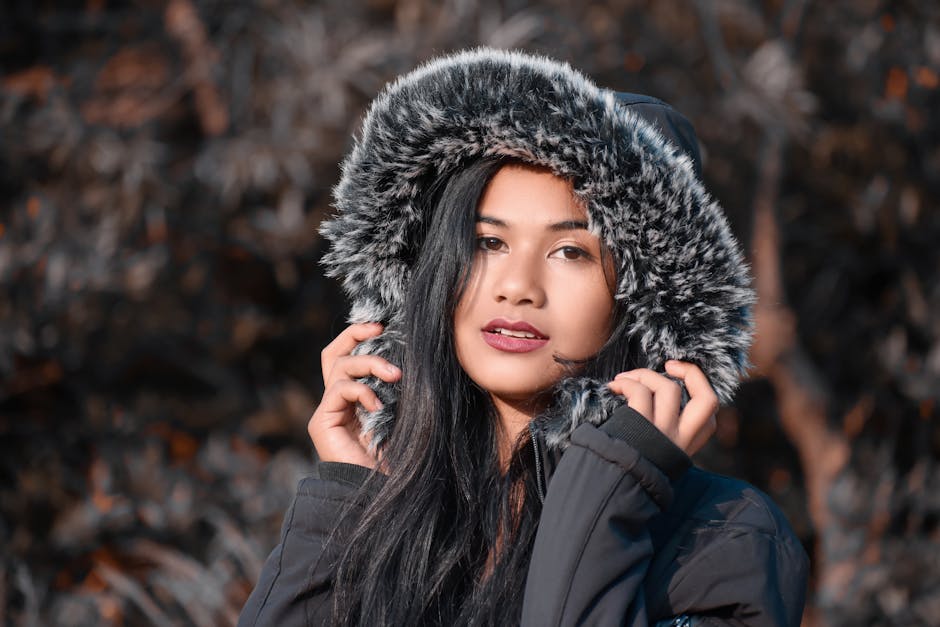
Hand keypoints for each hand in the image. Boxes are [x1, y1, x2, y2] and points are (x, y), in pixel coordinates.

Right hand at [307, 322, 400, 468]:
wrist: (383, 490)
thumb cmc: (398, 455)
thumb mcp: (400, 411)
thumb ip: (394, 386)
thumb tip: (408, 353)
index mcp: (353, 398)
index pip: (347, 356)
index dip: (360, 336)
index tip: (386, 326)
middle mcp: (336, 402)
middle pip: (333, 353)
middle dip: (355, 335)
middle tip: (380, 328)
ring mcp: (326, 412)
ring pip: (339, 367)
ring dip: (370, 364)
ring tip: (395, 375)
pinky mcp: (321, 423)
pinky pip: (338, 390)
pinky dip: (361, 391)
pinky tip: (378, 405)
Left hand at [606, 360, 717, 455]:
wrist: (608, 486)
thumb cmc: (627, 461)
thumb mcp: (657, 451)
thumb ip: (665, 431)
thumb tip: (657, 394)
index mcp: (688, 444)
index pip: (710, 412)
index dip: (698, 387)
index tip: (677, 378)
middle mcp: (680, 438)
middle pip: (708, 398)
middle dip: (691, 372)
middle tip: (668, 365)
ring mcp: (662, 433)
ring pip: (668, 388)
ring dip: (645, 374)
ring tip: (625, 378)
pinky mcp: (640, 428)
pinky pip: (640, 393)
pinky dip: (626, 383)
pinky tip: (614, 387)